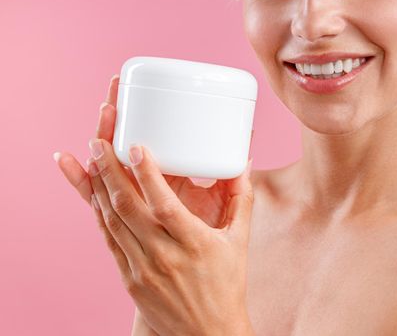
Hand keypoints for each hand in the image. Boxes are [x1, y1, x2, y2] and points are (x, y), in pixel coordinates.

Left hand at [54, 76, 255, 334]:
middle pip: (129, 209)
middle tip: (99, 140)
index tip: (136, 148)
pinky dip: (100, 213)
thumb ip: (241, 199)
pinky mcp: (129, 279)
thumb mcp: (240, 242)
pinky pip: (109, 239)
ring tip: (91, 157)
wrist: (208, 333)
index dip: (149, 175)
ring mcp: (142, 269)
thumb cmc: (226, 285)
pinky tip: (95, 191)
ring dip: (99, 187)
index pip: (165, 206)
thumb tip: (244, 162)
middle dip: (110, 170)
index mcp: (195, 245)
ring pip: (112, 221)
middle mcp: (164, 256)